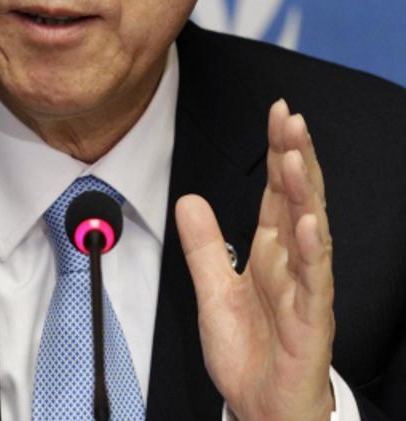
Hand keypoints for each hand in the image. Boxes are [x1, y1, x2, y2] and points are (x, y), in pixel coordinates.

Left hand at [175, 99, 334, 420]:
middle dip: (295, 157)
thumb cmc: (249, 354)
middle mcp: (292, 264)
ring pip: (309, 232)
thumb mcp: (212, 290)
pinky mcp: (311, 322)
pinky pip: (314, 282)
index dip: (278, 153)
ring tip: (295, 157)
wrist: (261, 407)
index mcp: (270, 253)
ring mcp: (306, 291)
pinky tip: (306, 223)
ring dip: (303, 194)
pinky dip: (310, 251)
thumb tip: (189, 199)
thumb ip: (203, 246)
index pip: (276, 193)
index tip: (278, 113)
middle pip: (296, 201)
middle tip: (290, 118)